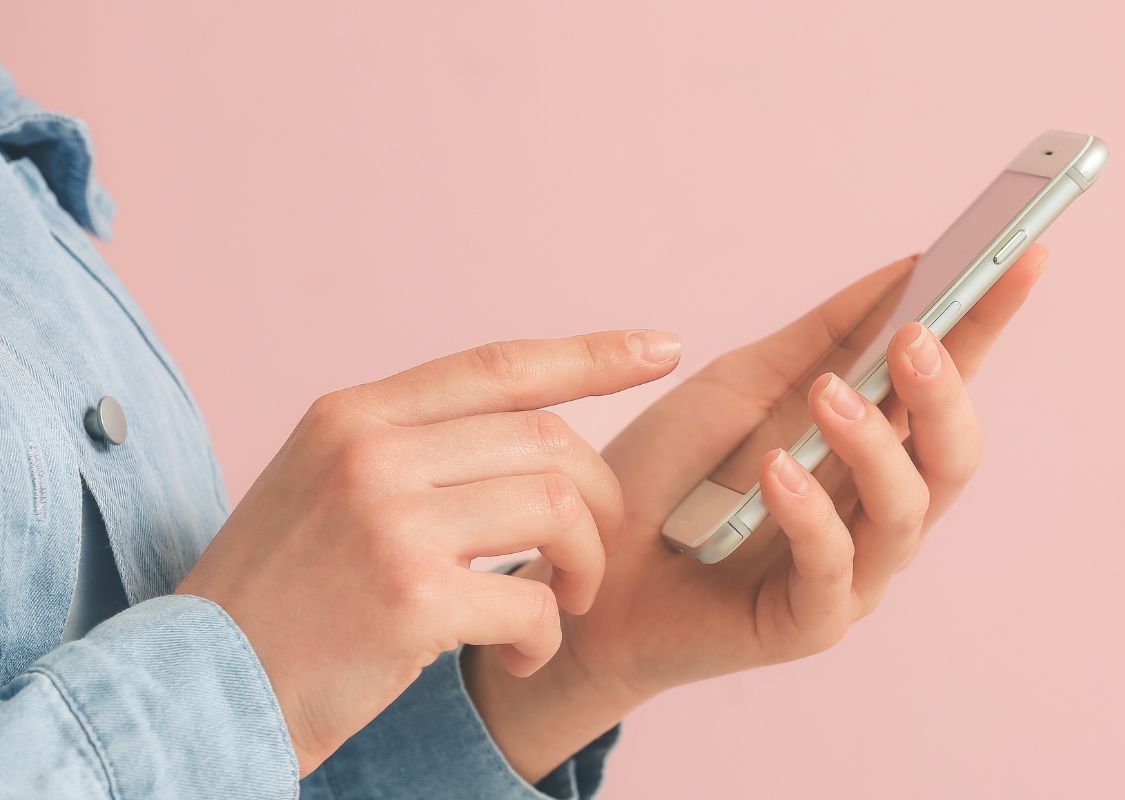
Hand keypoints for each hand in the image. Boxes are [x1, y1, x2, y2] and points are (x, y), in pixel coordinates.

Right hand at [176, 329, 681, 774]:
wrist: (199, 685)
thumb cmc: (280, 592)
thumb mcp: (325, 483)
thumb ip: (412, 445)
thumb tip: (527, 432)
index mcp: (353, 414)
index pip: (498, 366)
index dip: (591, 353)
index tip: (662, 347)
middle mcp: (370, 451)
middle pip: (546, 441)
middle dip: (597, 501)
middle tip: (586, 557)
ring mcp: (387, 520)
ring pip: (556, 507)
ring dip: (583, 566)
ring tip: (562, 604)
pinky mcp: (408, 599)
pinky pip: (530, 602)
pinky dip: (545, 636)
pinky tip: (517, 656)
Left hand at [465, 246, 1049, 779]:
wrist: (590, 565)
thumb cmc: (669, 476)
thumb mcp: (739, 386)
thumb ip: (820, 338)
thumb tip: (907, 267)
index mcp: (866, 447)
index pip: (943, 384)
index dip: (987, 323)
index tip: (1022, 256)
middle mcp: (872, 508)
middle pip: (952, 454)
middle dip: (946, 391)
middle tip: (915, 336)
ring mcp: (850, 569)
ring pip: (908, 509)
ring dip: (874, 443)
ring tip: (829, 395)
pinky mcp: (808, 620)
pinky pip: (834, 568)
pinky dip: (810, 513)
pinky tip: (776, 470)